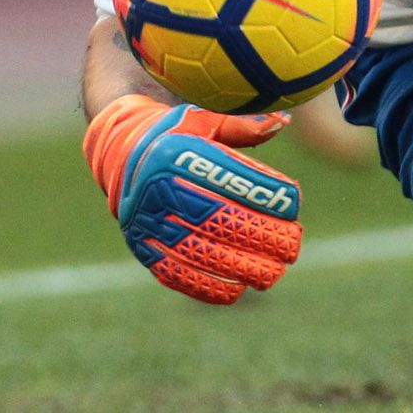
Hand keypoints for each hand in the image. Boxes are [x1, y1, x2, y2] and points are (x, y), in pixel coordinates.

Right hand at [83, 95, 300, 304]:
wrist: (119, 154)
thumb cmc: (175, 135)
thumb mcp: (202, 121)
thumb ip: (242, 127)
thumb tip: (284, 121)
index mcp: (175, 154)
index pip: (228, 178)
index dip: (264, 193)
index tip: (293, 205)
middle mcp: (157, 189)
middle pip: (218, 220)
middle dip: (260, 236)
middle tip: (291, 246)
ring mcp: (146, 222)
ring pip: (199, 252)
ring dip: (239, 268)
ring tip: (272, 274)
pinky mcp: (140, 246)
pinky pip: (173, 273)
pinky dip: (205, 286)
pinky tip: (235, 291)